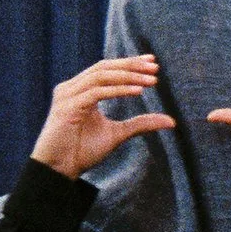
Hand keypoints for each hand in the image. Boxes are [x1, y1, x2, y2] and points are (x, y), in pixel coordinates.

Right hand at [30, 56, 175, 179]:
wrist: (59, 170)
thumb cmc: (82, 151)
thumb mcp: (118, 134)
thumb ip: (141, 124)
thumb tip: (171, 121)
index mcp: (81, 91)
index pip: (107, 68)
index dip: (129, 63)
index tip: (152, 61)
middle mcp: (72, 88)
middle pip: (104, 67)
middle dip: (131, 66)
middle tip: (155, 67)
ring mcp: (68, 96)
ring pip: (101, 76)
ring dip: (128, 76)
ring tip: (151, 80)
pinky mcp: (67, 107)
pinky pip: (96, 92)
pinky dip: (118, 90)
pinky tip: (137, 92)